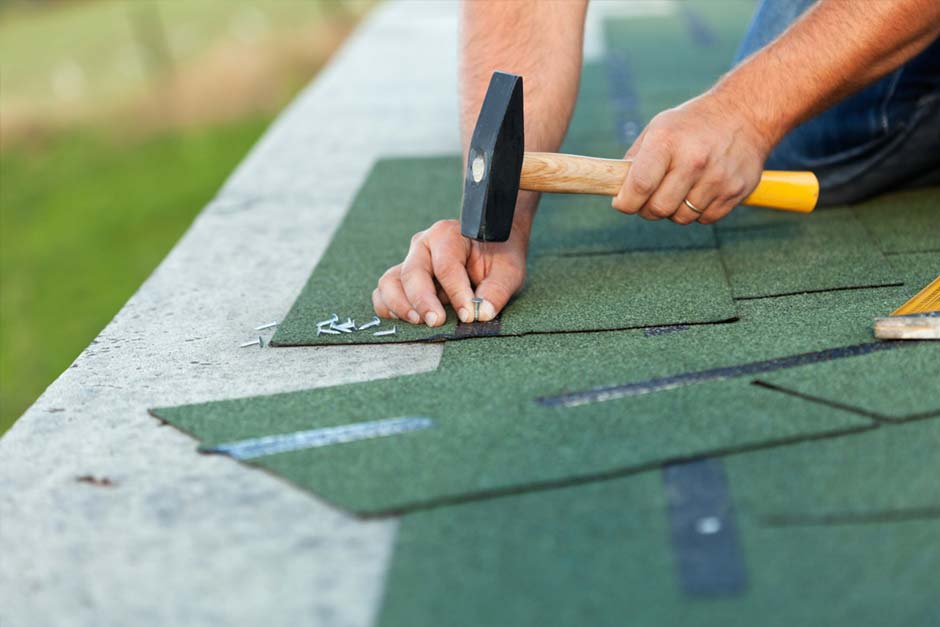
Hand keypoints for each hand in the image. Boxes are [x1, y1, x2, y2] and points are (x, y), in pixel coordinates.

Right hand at [373, 219, 527, 326]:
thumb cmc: (498, 257)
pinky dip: (388, 309)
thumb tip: (482, 314)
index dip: (456, 292)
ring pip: (390, 282)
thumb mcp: (508, 271)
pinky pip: (383, 294)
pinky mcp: (401, 280)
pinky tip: (407, 322)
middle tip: (436, 322)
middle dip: (423, 301)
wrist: (490, 248)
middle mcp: (423, 245)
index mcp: (448, 235)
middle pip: (413, 273)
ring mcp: (409, 262)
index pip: (447, 265)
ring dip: (400, 306)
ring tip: (419, 323)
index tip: (468, 315)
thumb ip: (497, 291)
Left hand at [612, 92, 773, 223]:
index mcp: (667, 142)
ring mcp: (717, 177)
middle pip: (658, 209)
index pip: (639, 187)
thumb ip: (635, 159)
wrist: (746, 112)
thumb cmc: (693, 124)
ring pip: (682, 217)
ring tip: (679, 188)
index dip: (625, 203)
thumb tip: (616, 189)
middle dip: (648, 209)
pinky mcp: (735, 191)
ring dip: (674, 210)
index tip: (622, 203)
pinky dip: (698, 211)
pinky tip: (701, 189)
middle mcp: (693, 160)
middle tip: (649, 198)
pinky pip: (705, 219)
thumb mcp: (659, 128)